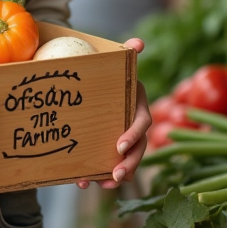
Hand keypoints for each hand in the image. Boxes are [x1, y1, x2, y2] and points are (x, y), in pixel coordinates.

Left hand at [78, 37, 150, 189]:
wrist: (89, 80)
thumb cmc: (106, 71)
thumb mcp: (114, 61)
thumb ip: (126, 51)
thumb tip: (139, 43)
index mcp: (138, 104)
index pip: (143, 122)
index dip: (133, 135)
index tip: (119, 146)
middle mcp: (133, 122)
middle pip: (138, 148)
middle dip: (129, 164)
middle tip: (117, 176)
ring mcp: (122, 136)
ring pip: (126, 160)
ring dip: (117, 175)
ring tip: (105, 184)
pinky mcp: (108, 146)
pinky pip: (106, 163)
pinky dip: (97, 174)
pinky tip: (84, 181)